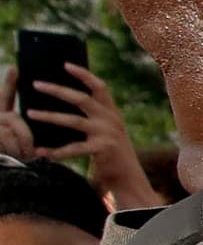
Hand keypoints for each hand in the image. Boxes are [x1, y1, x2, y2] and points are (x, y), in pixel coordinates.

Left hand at [4, 64, 161, 208]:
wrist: (129, 180)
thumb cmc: (111, 155)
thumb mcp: (105, 131)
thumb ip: (91, 118)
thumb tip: (64, 103)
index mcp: (112, 113)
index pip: (99, 87)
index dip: (83, 74)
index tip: (65, 64)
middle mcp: (111, 120)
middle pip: (81, 98)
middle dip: (57, 90)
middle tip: (36, 84)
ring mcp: (108, 134)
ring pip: (73, 120)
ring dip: (49, 116)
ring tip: (30, 113)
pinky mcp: (103, 149)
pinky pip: (74, 148)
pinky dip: (57, 151)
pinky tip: (43, 152)